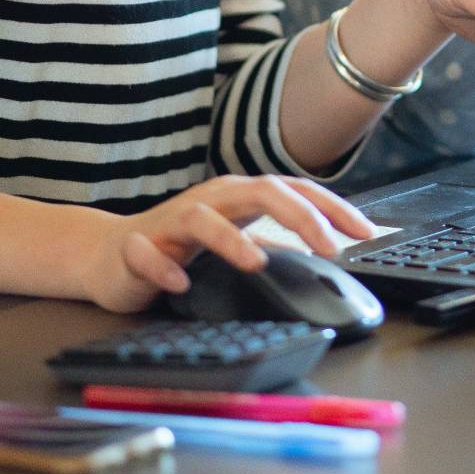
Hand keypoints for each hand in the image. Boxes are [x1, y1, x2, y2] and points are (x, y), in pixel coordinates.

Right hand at [83, 174, 380, 312]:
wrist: (109, 256)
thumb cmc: (179, 246)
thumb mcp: (238, 240)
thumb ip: (277, 241)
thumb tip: (327, 251)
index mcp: (240, 197)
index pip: (295, 191)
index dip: (332, 207)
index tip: (365, 232)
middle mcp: (211, 200)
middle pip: (260, 191)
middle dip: (299, 216)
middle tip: (330, 247)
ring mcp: (172, 220)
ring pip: (203, 217)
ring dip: (231, 238)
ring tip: (257, 262)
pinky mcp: (138, 246)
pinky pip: (150, 254)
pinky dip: (165, 268)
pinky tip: (180, 282)